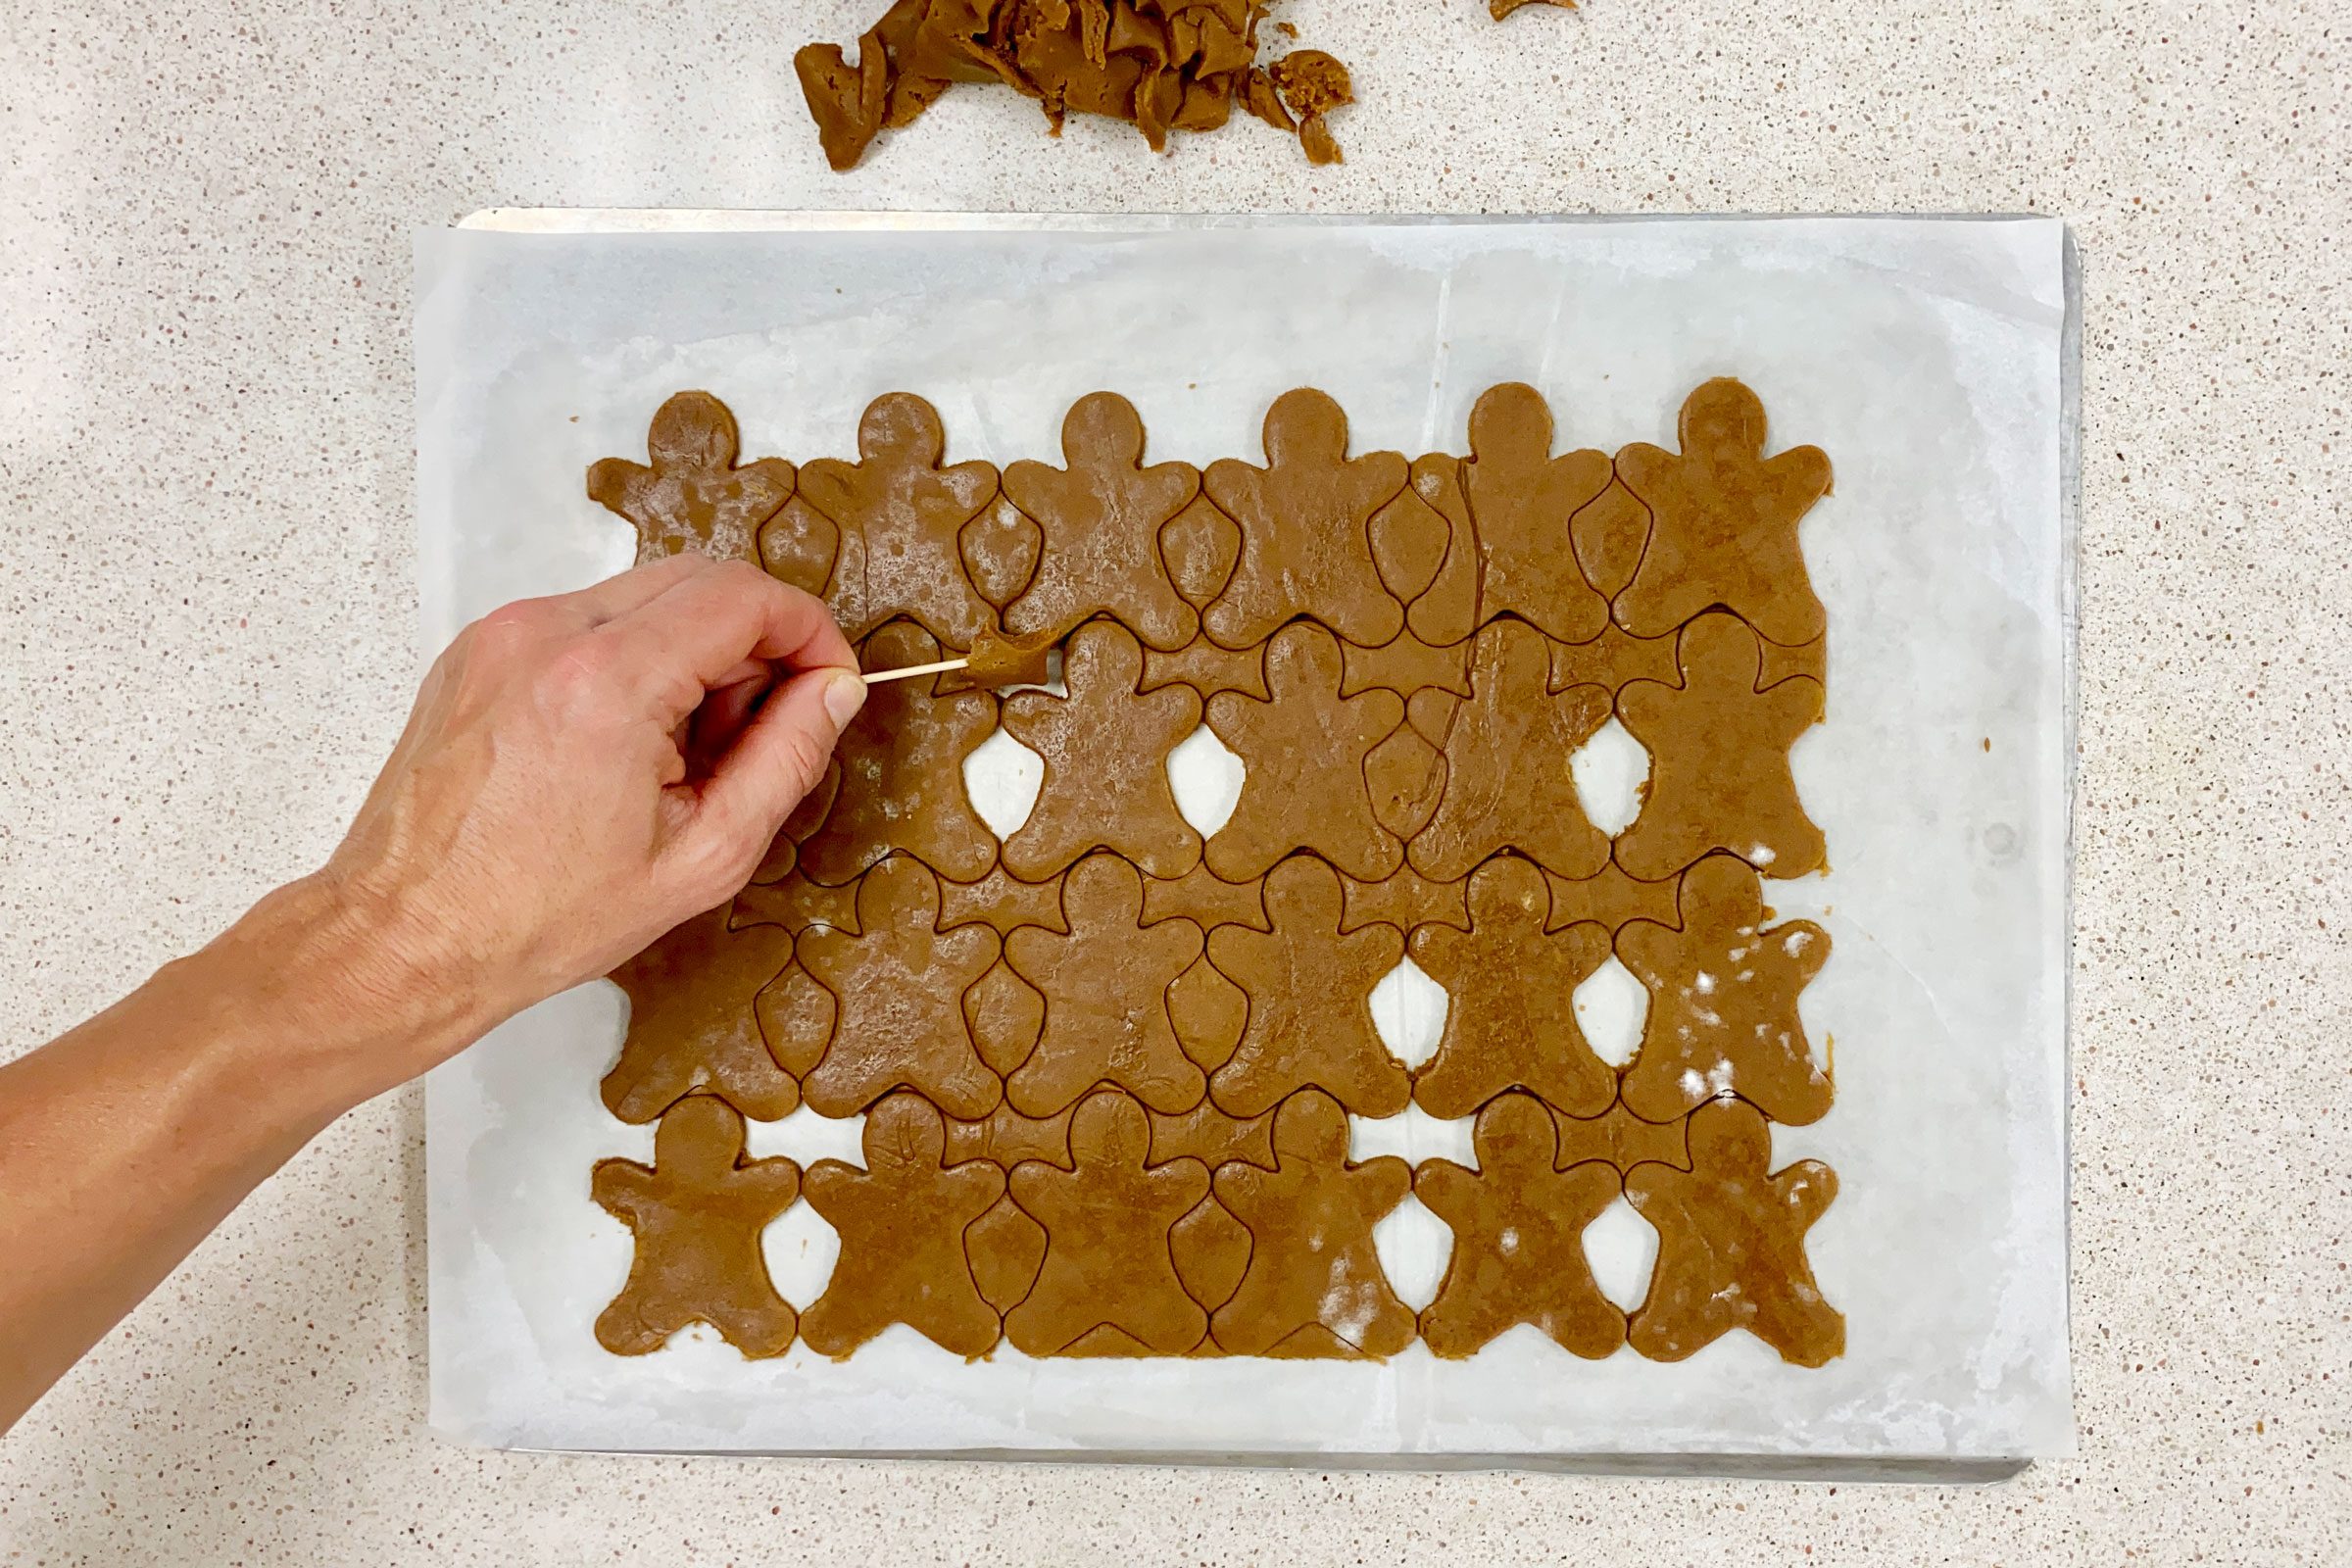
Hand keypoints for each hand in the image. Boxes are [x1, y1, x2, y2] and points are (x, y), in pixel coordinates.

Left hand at [315, 555, 864, 1075]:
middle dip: (755, 639)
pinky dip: (631, 660)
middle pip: (698, 578)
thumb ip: (785, 760)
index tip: (826, 680)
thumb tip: (832, 692)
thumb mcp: (701, 857)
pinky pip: (586, 621)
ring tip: (686, 750)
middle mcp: (548, 634)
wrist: (407, 935)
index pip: (744, 595)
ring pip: (643, 596)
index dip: (807, 630)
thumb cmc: (539, 916)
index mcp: (608, 682)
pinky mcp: (479, 648)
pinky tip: (626, 744)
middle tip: (761, 726)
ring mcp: (504, 634)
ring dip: (693, 650)